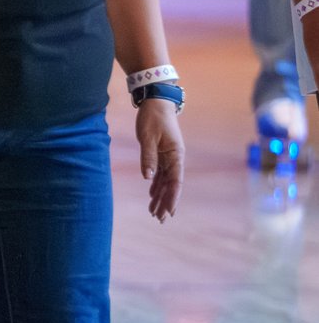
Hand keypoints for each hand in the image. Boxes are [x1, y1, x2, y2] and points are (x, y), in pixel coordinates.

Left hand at [135, 98, 182, 220]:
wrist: (156, 103)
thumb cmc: (152, 118)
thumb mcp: (147, 137)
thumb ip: (148, 157)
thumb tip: (147, 177)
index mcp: (175, 155)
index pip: (175, 181)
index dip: (172, 197)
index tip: (169, 212)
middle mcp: (175, 158)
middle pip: (171, 185)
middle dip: (166, 202)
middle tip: (160, 219)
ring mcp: (169, 157)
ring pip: (165, 182)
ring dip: (160, 197)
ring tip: (154, 213)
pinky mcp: (162, 154)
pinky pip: (160, 174)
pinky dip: (156, 185)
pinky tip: (152, 196)